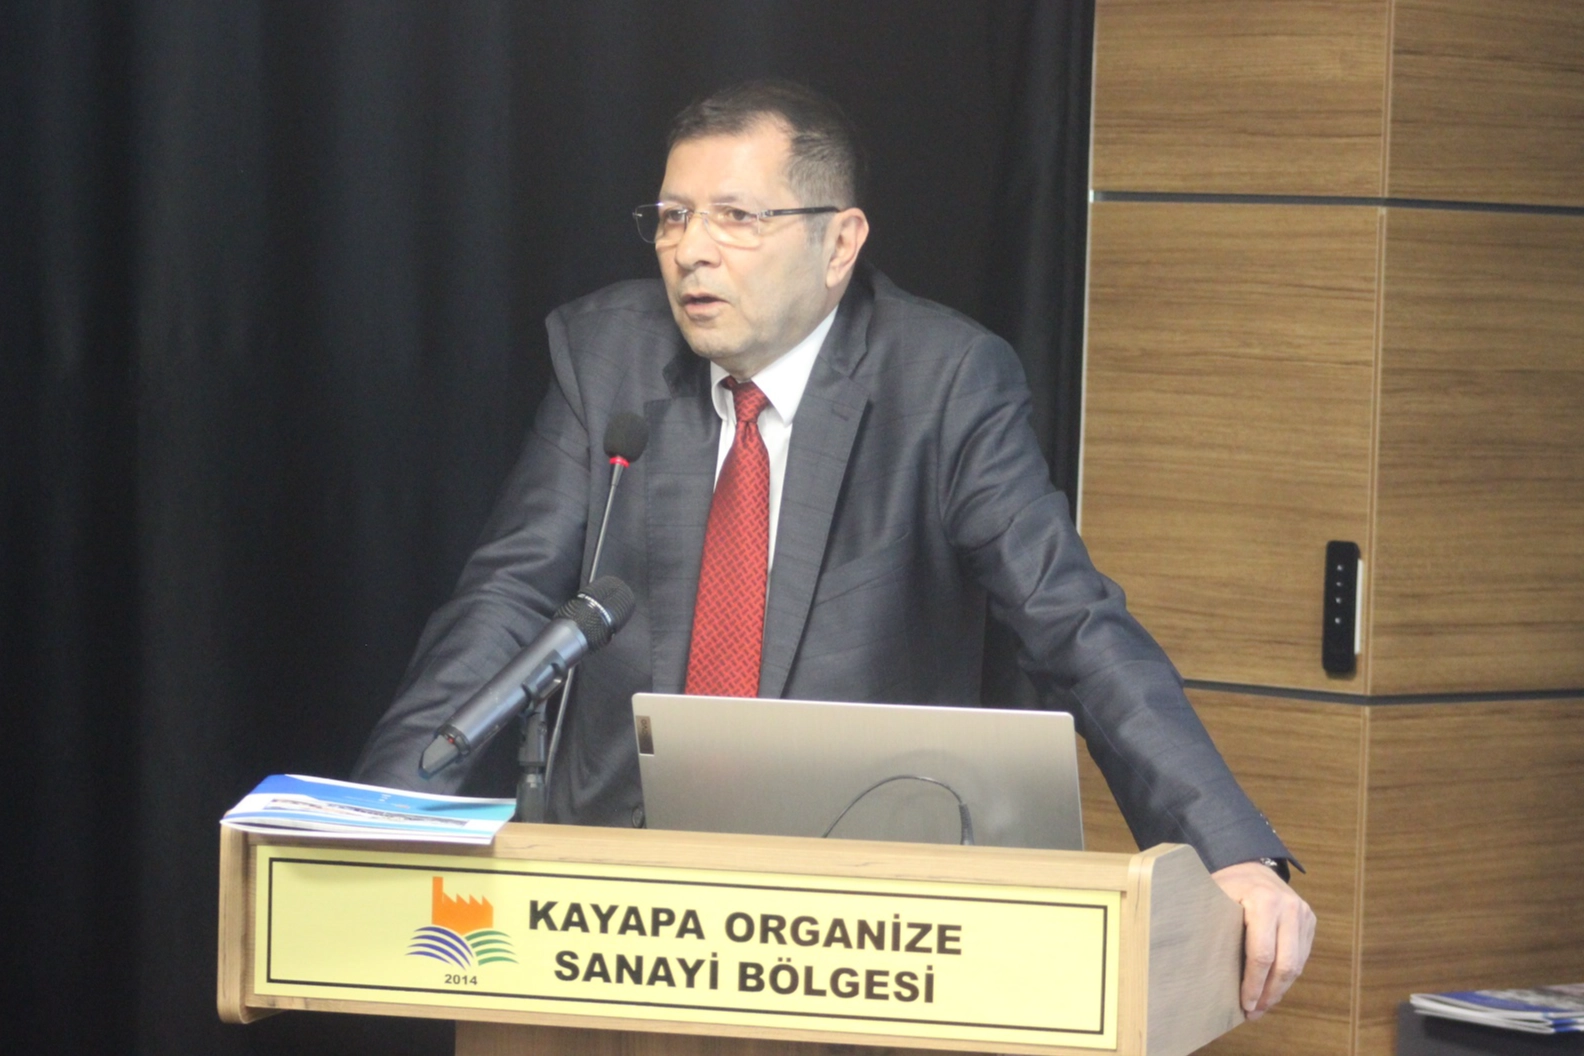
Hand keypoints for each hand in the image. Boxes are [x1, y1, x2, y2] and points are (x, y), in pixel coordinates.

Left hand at [1211, 860, 1315, 1020]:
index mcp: (1264, 901)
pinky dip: (1287, 976)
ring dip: (1280, 989)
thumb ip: (1209, 923)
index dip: (1253, 984)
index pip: (1261, 954)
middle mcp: (1289, 907)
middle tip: (1254, 1012)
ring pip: (1297, 964)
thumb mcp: (1213, 897)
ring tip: (1262, 1006)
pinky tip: (1272, 988)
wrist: (1251, 865)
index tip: (1244, 1004)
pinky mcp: (1310, 921)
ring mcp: (1303, 913)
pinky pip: (1301, 956)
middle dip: (1269, 994)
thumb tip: (1191, 961)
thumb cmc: (1226, 886)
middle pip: (1284, 964)